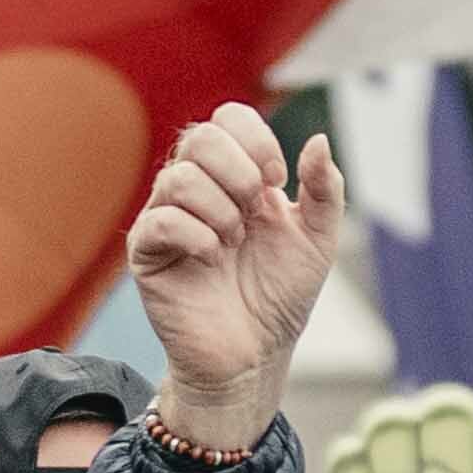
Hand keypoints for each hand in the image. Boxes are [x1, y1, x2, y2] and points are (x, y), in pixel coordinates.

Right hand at [121, 103, 346, 457]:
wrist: (254, 354)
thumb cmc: (279, 296)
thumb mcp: (318, 239)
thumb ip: (324, 189)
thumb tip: (317, 140)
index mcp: (234, 176)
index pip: (228, 118)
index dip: (256, 139)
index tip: (278, 181)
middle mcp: (196, 189)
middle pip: (199, 137)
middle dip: (239, 172)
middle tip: (256, 212)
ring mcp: (167, 218)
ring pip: (179, 177)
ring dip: (220, 209)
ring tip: (234, 244)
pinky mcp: (147, 253)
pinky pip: (159, 221)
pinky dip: (195, 235)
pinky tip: (212, 257)